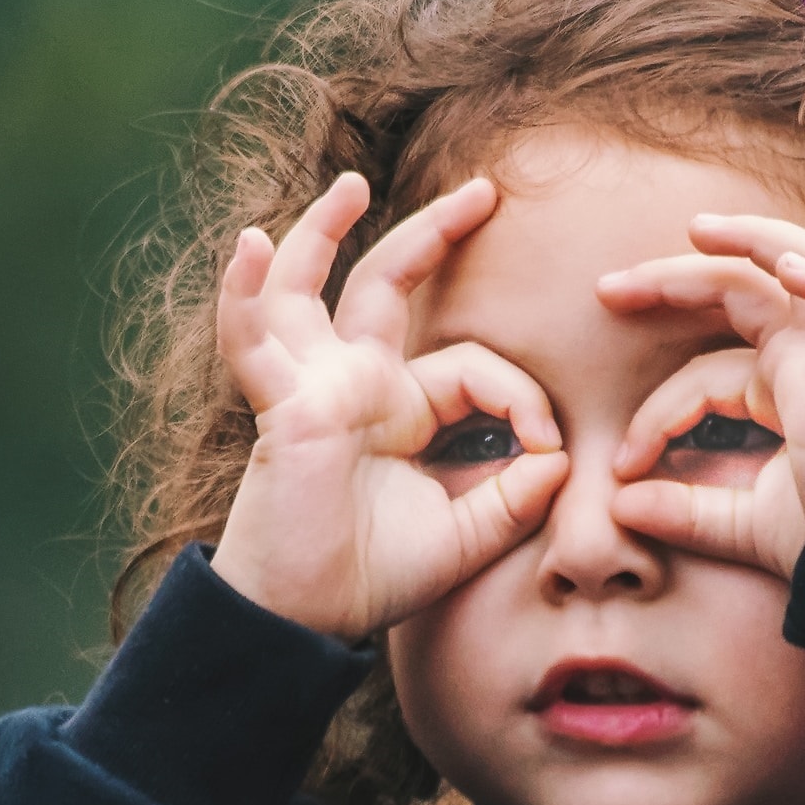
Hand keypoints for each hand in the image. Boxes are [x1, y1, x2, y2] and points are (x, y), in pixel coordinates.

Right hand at [209, 174, 571, 638]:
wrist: (305, 620)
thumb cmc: (371, 578)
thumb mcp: (465, 537)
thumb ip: (515, 498)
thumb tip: (559, 459)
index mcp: (400, 409)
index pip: (472, 365)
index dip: (521, 397)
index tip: (551, 448)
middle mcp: (353, 384)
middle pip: (388, 285)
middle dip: (435, 234)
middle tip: (484, 191)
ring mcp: (311, 387)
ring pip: (308, 289)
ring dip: (321, 233)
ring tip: (349, 185)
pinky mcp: (282, 406)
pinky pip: (252, 339)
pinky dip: (245, 293)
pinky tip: (250, 247)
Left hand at [596, 213, 804, 578]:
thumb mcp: (741, 526)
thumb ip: (685, 514)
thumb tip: (619, 506)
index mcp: (783, 387)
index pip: (703, 373)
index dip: (656, 414)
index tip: (621, 465)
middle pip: (742, 291)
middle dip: (675, 278)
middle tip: (607, 290)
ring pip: (804, 269)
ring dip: (753, 241)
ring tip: (699, 230)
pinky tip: (789, 267)